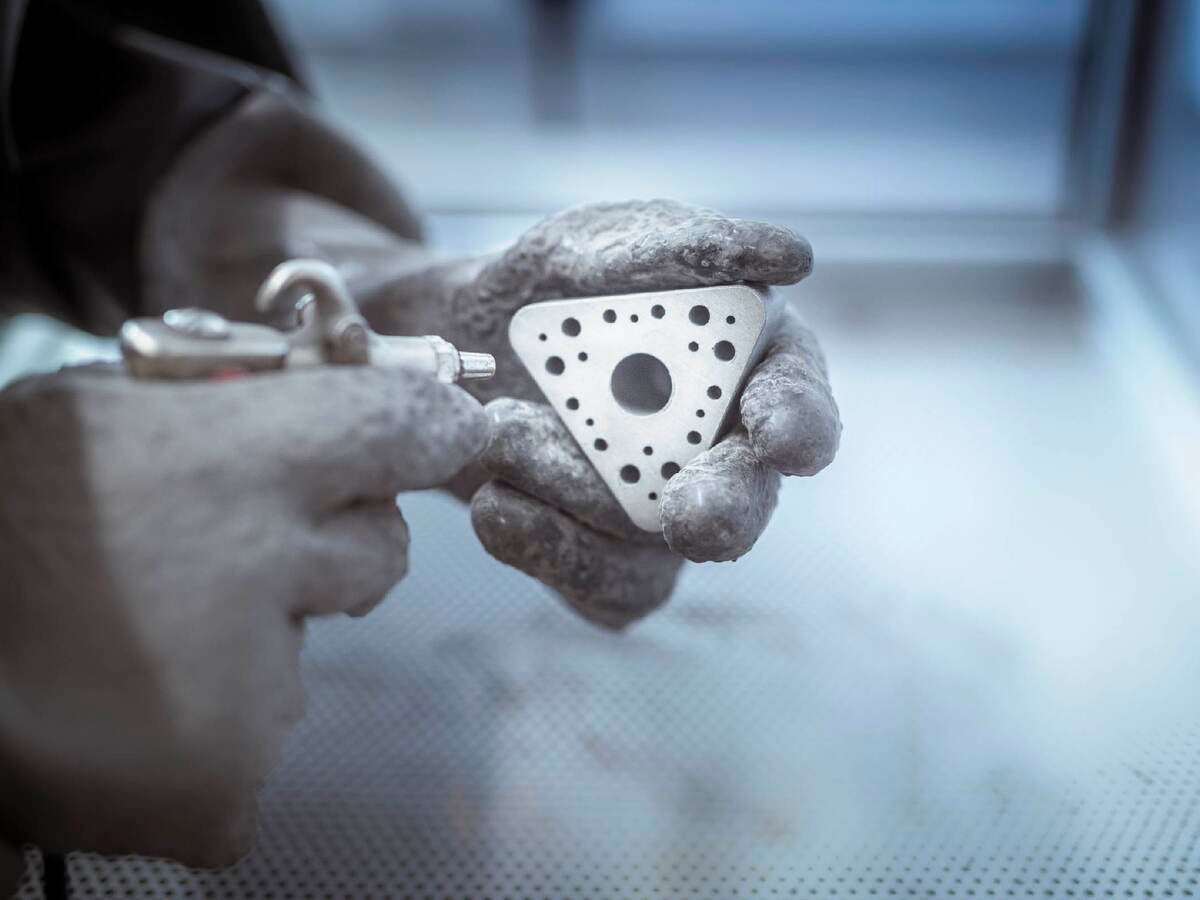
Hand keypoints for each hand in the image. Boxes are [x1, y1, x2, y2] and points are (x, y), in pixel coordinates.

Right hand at [0, 365, 484, 864]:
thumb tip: (327, 396)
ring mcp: (250, 691)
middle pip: (382, 550)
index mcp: (234, 463)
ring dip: (253, 637)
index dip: (431, 427)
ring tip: (141, 631)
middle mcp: (264, 574)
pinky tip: (130, 702)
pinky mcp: (223, 786)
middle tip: (234, 549)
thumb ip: (221, 405)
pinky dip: (209, 724)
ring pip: (311, 647)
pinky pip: (260, 738)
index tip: (450, 429)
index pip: (402, 427)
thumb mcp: (93, 413)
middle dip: (333, 544)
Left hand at [365, 199, 840, 628]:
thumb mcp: (600, 244)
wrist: (456, 346)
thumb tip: (789, 254)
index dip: (797, 420)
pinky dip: (541, 546)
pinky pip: (595, 588)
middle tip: (689, 514)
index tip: (775, 429)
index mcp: (745, 367)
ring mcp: (661, 515)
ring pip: (656, 554)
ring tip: (504, 432)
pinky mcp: (601, 559)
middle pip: (746, 503)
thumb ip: (687, 247)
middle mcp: (717, 451)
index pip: (797, 402)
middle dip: (723, 509)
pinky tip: (495, 501)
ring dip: (578, 500)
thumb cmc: (549, 287)